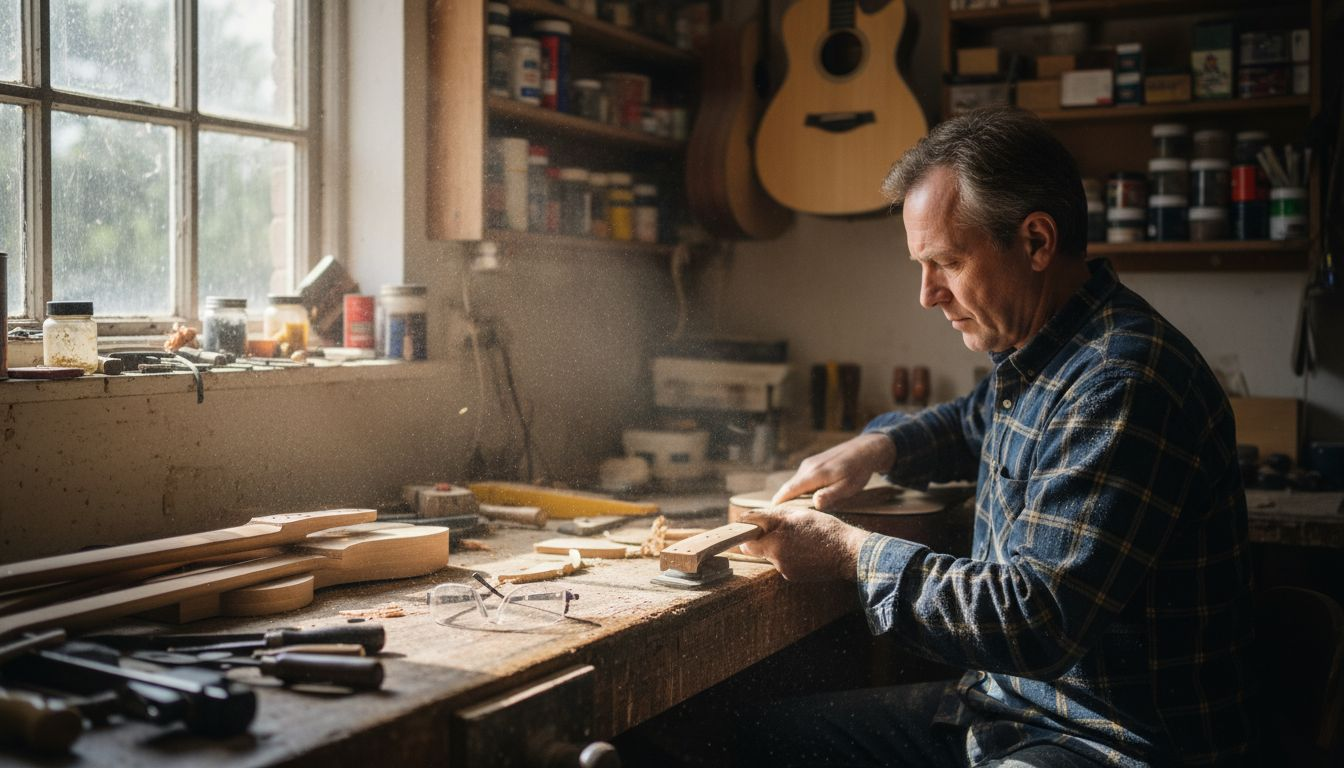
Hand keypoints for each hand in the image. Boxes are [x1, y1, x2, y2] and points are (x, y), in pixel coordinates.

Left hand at [738, 510, 869, 581]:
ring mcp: (786, 571)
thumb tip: (748, 518)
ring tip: (800, 538)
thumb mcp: (797, 515)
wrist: (847, 553)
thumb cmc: (824, 530)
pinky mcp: (794, 577)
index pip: (747, 541)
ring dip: (779, 546)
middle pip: (758, 549)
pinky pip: (784, 563)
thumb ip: (770, 517)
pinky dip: (789, 555)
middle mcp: (777, 561)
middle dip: (764, 539)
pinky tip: (805, 549)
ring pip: (772, 555)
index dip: (748, 532)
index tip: (752, 526)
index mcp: (775, 544)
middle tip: (781, 528)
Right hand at [773, 433, 895, 509]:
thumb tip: (814, 503)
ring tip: (791, 513)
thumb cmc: (857, 471)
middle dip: (782, 502)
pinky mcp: (812, 463)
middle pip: (788, 488)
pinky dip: (798, 489)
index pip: (788, 490)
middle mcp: (807, 468)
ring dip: (791, 496)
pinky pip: (800, 478)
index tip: (769, 516)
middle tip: (777, 519)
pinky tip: (805, 499)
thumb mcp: (848, 487)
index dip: (778, 503)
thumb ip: (831, 495)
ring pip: (794, 483)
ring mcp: (809, 464)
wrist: (864, 449)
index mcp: (814, 475)